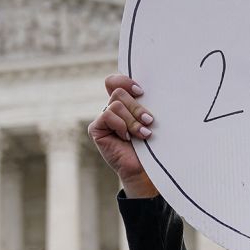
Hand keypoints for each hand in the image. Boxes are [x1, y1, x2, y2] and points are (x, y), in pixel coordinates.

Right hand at [88, 73, 158, 197]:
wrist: (147, 169)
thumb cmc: (153, 145)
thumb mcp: (150, 120)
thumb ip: (144, 104)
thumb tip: (144, 89)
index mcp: (124, 103)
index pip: (115, 81)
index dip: (125, 81)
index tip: (141, 91)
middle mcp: (111, 109)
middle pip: (118, 92)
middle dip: (136, 107)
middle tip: (149, 121)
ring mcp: (103, 119)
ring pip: (115, 104)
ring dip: (132, 120)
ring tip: (143, 134)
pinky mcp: (96, 129)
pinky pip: (108, 115)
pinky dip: (121, 125)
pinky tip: (127, 138)